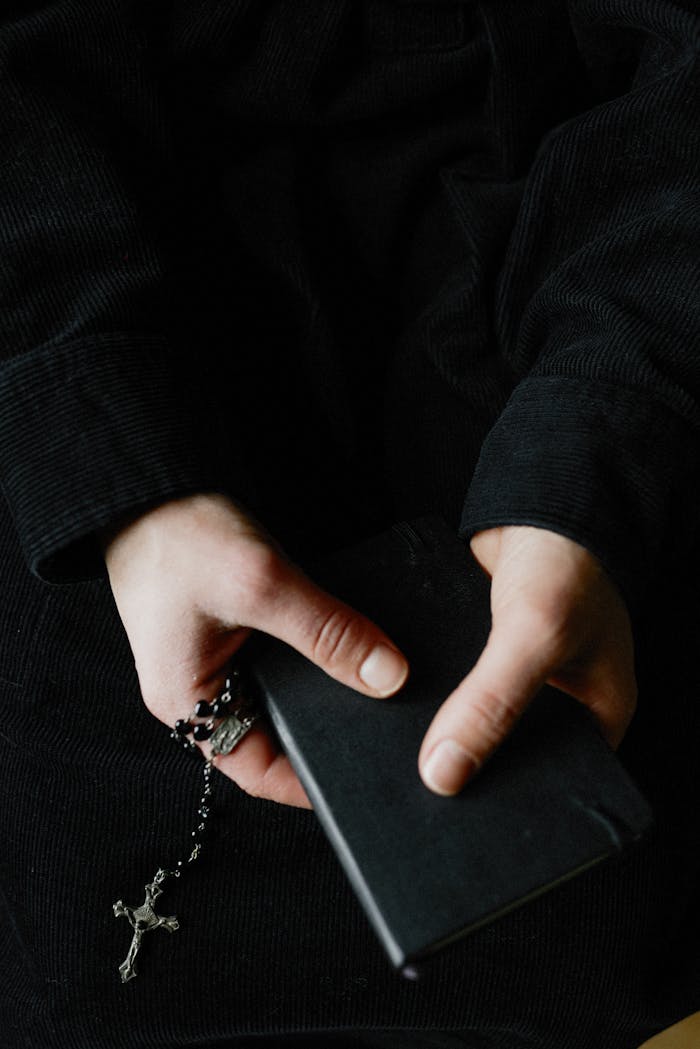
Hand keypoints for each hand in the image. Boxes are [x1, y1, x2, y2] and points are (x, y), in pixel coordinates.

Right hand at [99, 492, 408, 808]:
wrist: (150, 483)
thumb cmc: (179, 536)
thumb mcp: (261, 586)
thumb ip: (327, 632)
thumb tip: (389, 675)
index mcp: (188, 703)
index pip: (258, 773)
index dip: (313, 783)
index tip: (366, 774)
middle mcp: (201, 690)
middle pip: (276, 734)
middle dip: (327, 729)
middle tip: (385, 725)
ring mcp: (216, 658)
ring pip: (285, 693)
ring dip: (325, 685)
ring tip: (378, 682)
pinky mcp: (232, 628)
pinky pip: (282, 655)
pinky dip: (315, 650)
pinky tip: (351, 639)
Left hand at [418, 525, 636, 795]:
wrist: (540, 509)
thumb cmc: (570, 567)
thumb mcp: (535, 637)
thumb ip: (492, 702)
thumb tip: (442, 772)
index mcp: (595, 726)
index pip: (551, 790)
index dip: (507, 808)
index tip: (455, 825)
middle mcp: (556, 714)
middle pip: (505, 764)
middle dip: (465, 774)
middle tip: (417, 796)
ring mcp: (515, 690)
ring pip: (471, 730)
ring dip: (438, 736)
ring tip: (396, 763)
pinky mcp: (477, 665)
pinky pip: (448, 696)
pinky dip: (425, 702)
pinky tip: (392, 713)